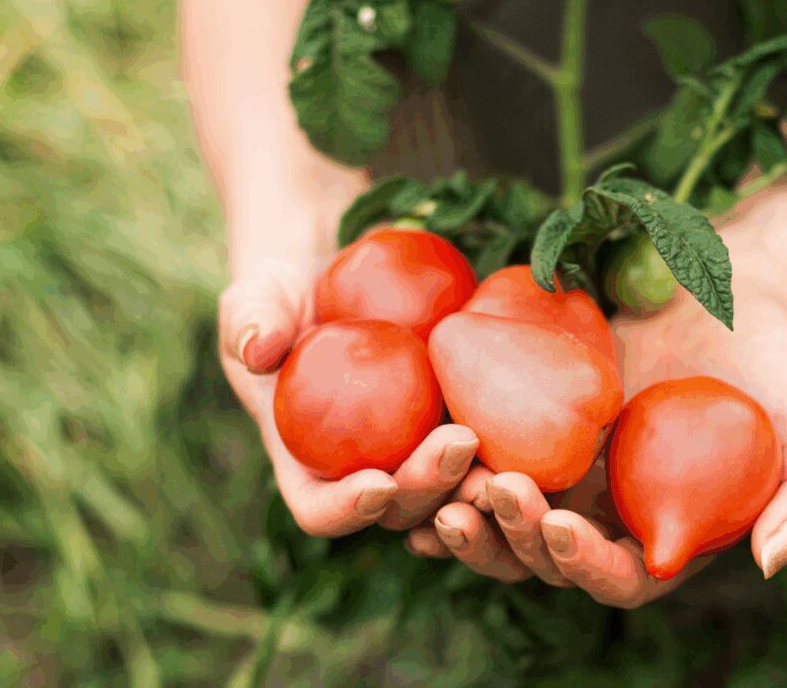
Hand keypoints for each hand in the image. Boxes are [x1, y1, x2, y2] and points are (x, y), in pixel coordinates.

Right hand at [219, 212, 480, 537]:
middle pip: (397, 509)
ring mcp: (413, 453)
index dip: (347, 509)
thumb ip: (251, 321)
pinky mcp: (454, 422)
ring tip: (507, 454)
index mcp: (305, 463)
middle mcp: (362, 472)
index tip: (377, 481)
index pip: (320, 509)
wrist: (336, 276)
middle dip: (428, 488)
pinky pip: (485, 450)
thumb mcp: (256, 298)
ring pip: (449, 493)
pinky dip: (508, 450)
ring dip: (477, 484)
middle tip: (460, 443)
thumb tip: (258, 348)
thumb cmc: (284, 291)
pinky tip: (535, 430)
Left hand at [406, 286, 786, 603]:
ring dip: (467, 519)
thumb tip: (768, 561)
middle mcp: (610, 515)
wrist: (730, 286)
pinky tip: (421, 449)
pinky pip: (484, 456)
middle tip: (486, 493)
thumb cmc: (777, 360)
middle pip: (546, 559)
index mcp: (668, 532)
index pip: (621, 579)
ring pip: (503, 521)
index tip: (559, 521)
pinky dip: (448, 467)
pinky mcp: (534, 424)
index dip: (585, 566)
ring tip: (441, 489)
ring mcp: (567, 473)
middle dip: (511, 540)